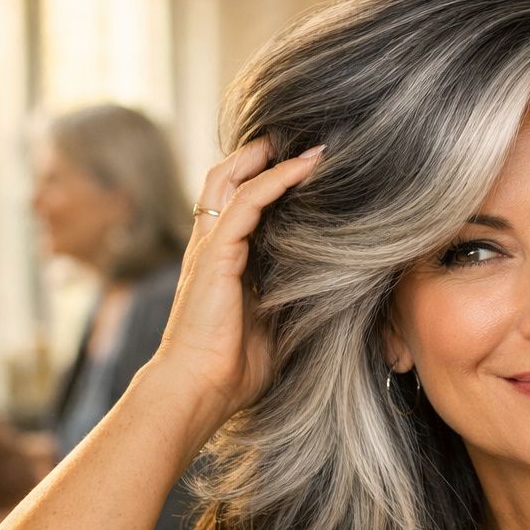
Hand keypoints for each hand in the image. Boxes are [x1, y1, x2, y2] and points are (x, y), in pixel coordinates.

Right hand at [150, 137, 323, 434]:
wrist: (198, 390)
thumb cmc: (234, 371)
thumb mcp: (273, 325)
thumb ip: (290, 298)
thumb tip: (331, 288)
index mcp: (222, 262)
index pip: (238, 205)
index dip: (264, 181)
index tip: (303, 168)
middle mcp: (211, 246)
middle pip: (227, 179)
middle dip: (260, 155)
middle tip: (300, 139)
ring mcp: (209, 247)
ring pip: (233, 179)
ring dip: (271, 157)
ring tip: (310, 145)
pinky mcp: (214, 253)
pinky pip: (246, 202)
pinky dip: (276, 179)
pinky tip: (303, 167)